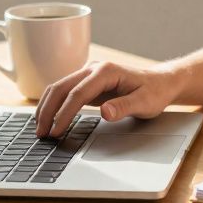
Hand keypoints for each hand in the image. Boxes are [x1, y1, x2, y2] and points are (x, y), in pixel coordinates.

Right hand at [35, 60, 180, 136]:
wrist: (161, 82)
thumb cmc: (155, 92)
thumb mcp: (145, 102)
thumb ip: (125, 107)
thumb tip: (105, 112)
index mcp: (106, 71)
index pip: (78, 93)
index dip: (64, 113)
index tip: (57, 131)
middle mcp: (94, 69)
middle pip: (62, 88)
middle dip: (48, 110)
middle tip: (41, 133)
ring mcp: (89, 75)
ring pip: (60, 88)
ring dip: (47, 107)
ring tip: (40, 129)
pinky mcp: (88, 84)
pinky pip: (66, 93)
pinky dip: (54, 105)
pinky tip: (50, 119)